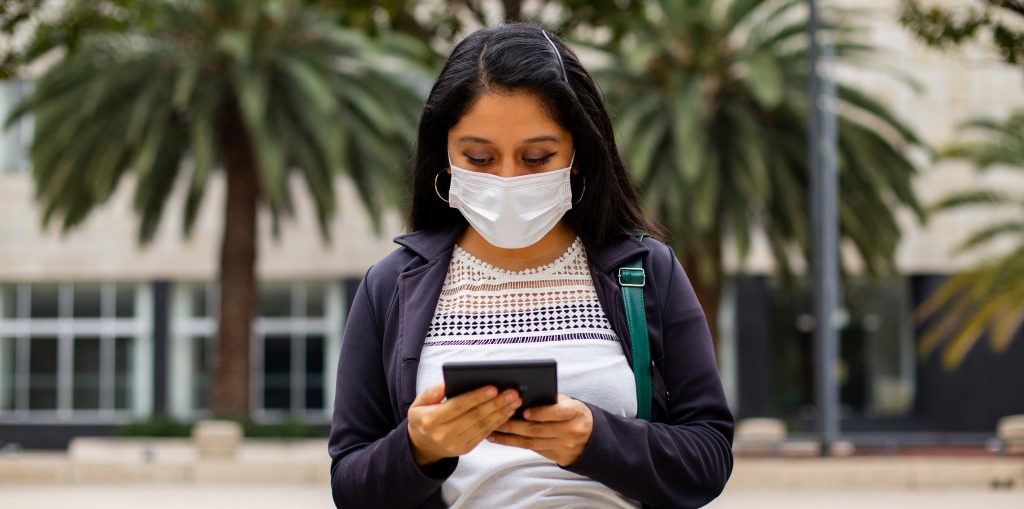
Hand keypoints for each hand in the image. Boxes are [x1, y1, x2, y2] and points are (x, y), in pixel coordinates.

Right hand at [407, 383, 521, 465]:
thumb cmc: (423, 417)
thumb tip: (444, 385)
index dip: (476, 397)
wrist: (422, 445)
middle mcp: (443, 434)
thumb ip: (430, 393)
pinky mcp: (465, 448)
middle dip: (495, 404)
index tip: (493, 388)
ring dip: (501, 413)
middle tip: (512, 393)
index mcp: (431, 420)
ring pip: (482, 426)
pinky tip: (507, 412)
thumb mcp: (418, 404)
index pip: (458, 406)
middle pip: (474, 416)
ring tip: (515, 401)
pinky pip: (484, 434)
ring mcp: (455, 444)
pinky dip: (498, 422)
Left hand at [488, 395, 592, 465]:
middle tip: (495, 420)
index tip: (524, 411)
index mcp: (575, 413)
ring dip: (509, 437)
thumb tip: (522, 397)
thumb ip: (550, 401)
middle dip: (514, 425)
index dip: (540, 413)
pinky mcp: (557, 457)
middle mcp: (570, 431)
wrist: (592, 438)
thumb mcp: (569, 403)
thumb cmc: (573, 414)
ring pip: (532, 442)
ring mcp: (564, 446)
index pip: (557, 413)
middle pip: (538, 430)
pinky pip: (532, 450)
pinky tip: (500, 439)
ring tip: (491, 431)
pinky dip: (514, 444)